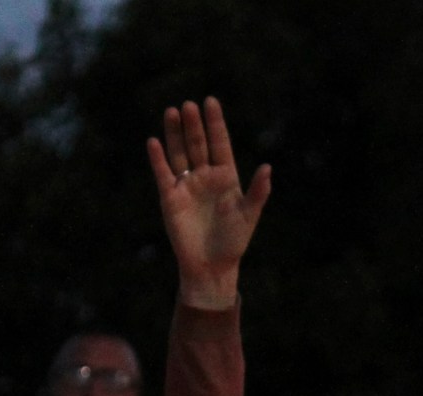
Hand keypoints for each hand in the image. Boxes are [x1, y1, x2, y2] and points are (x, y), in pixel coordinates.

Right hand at [146, 97, 271, 310]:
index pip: (220, 143)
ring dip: (175, 134)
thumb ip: (258, 191)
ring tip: (172, 112)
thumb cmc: (234, 242)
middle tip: (189, 105)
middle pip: (198, 144)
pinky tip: (154, 141)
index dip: (215, 123)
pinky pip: (163, 173)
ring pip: (179, 153)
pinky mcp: (170, 197)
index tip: (211, 101)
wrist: (211, 266)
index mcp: (226, 176)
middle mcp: (205, 176)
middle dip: (194, 125)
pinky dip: (158, 158)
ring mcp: (187, 185)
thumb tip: (268, 167)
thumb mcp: (249, 215)